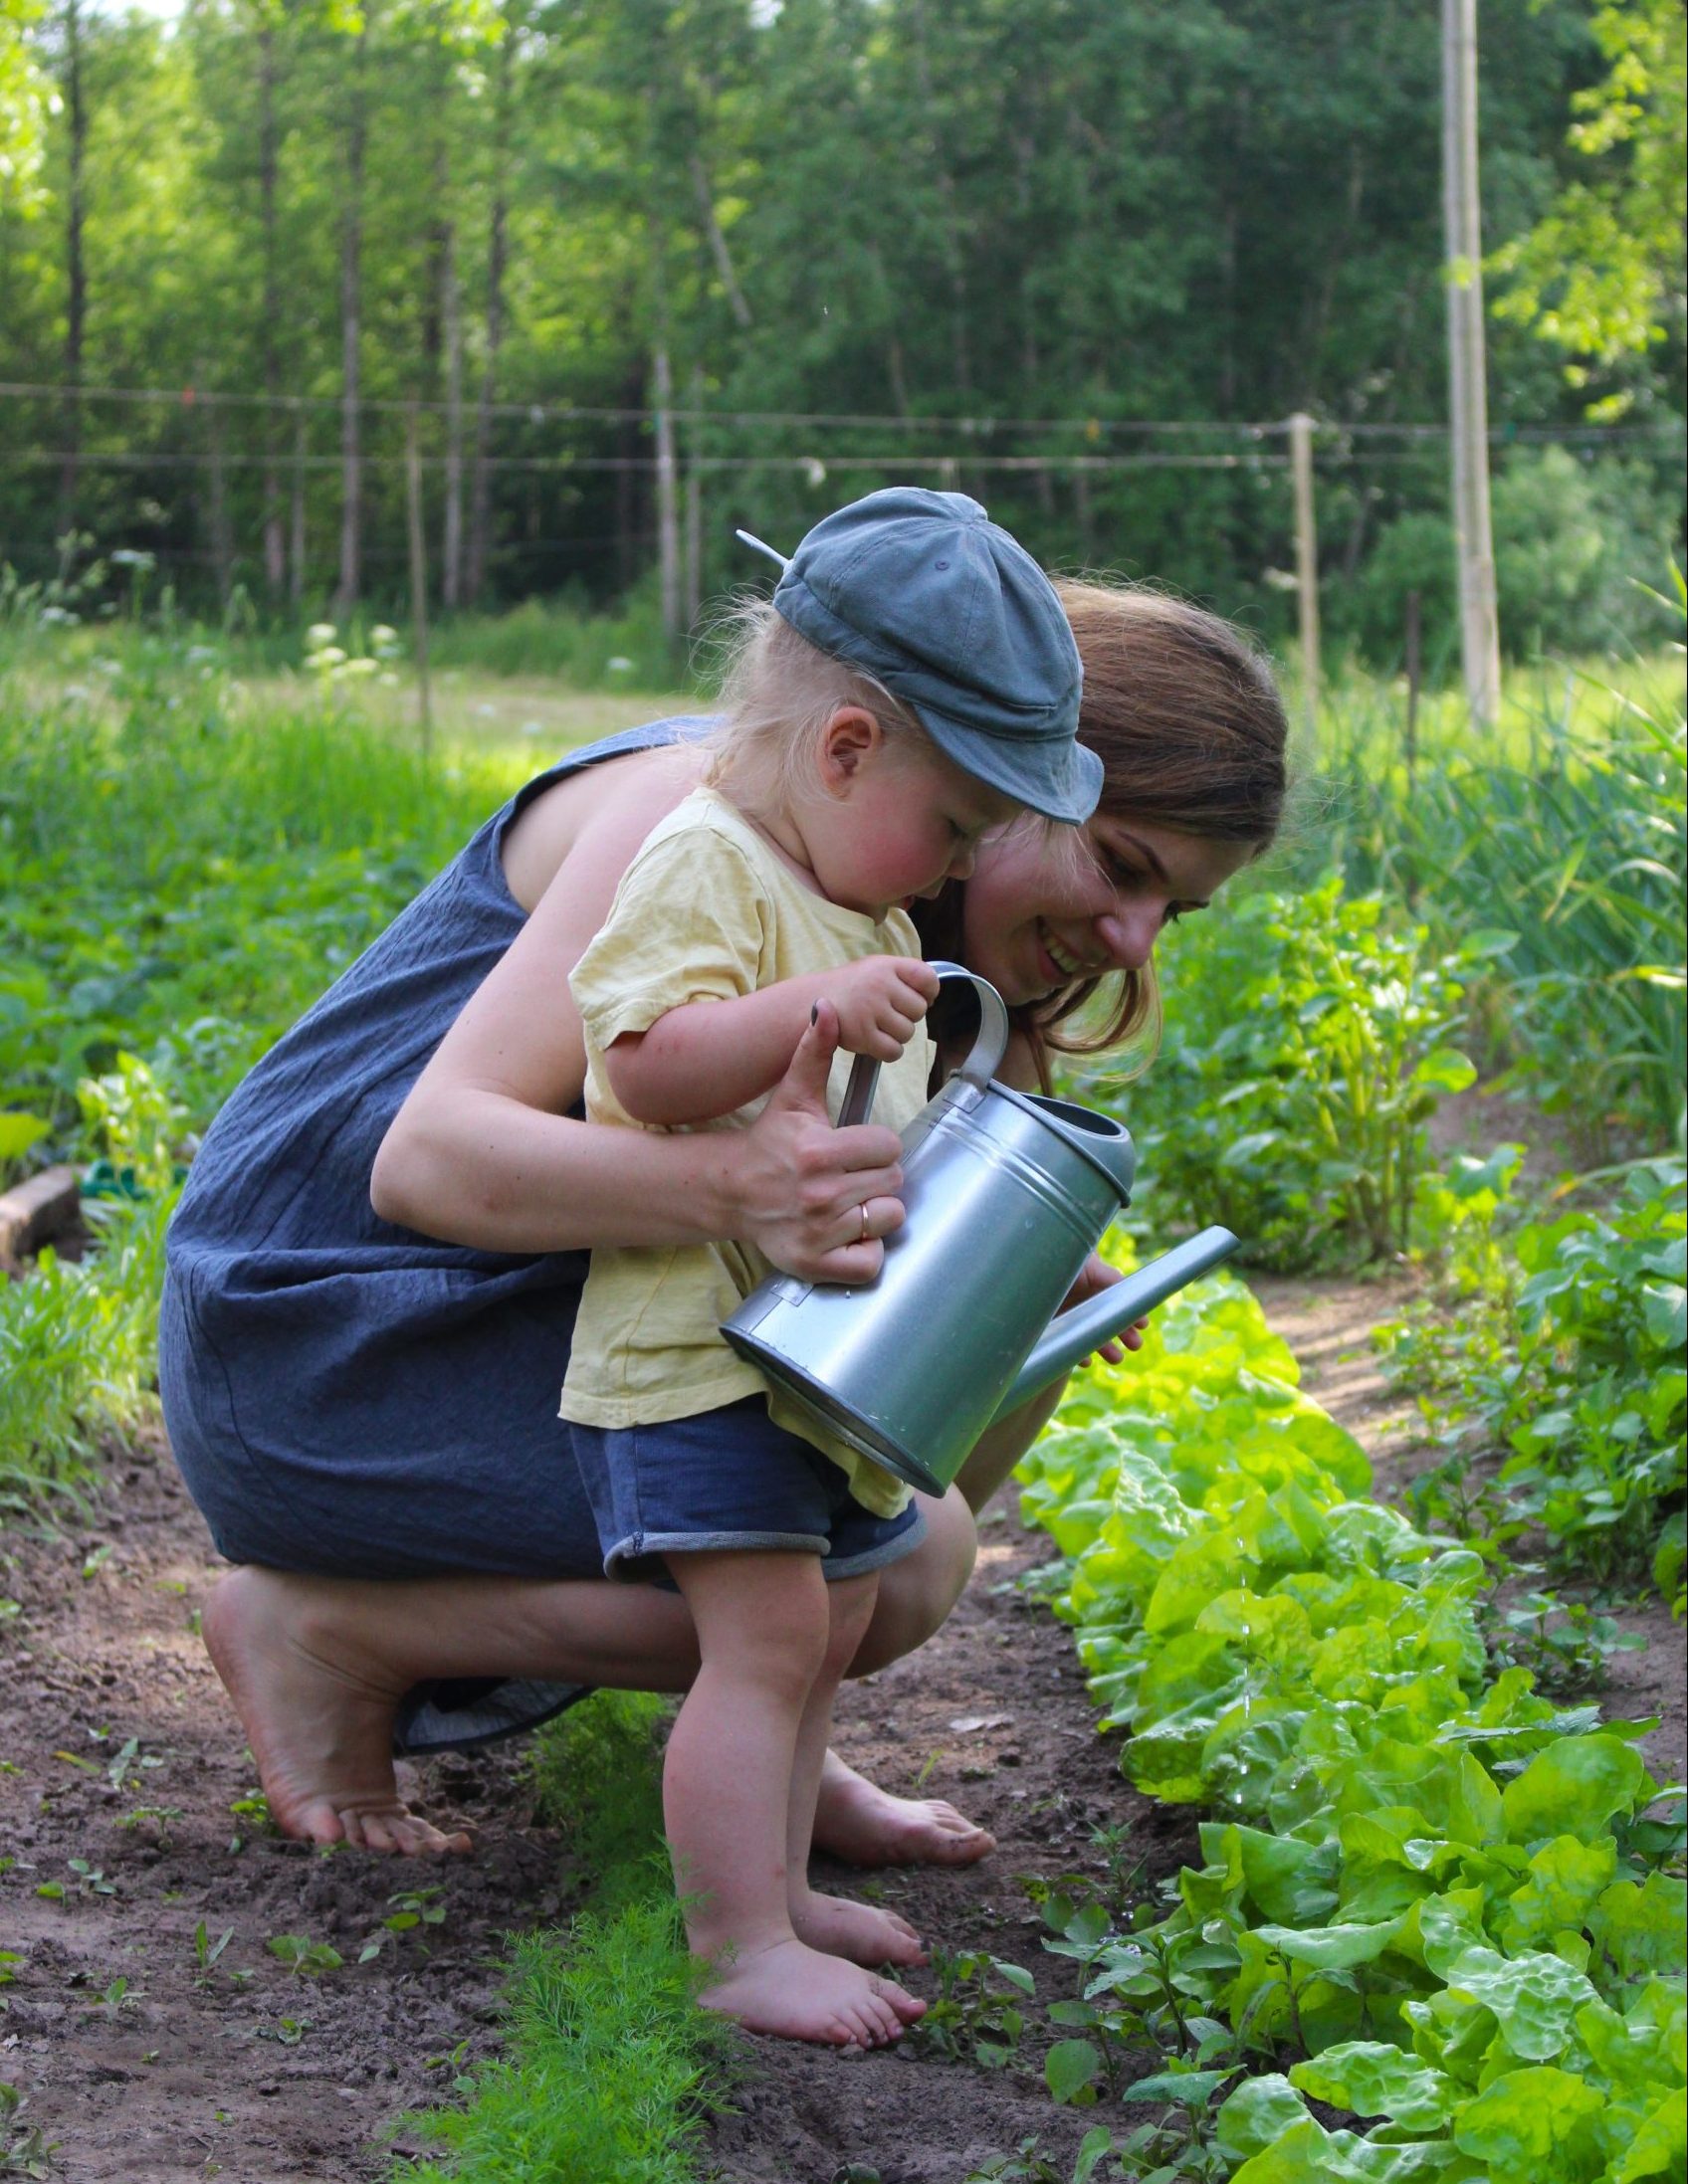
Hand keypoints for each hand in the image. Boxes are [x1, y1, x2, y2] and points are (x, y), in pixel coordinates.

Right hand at [734, 1001, 906, 1284]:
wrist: (731, 1192)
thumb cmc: (769, 1143)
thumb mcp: (792, 1096)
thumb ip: (813, 1051)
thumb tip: (826, 1007)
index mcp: (819, 1152)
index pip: (888, 1147)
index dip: (877, 1146)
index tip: (856, 1148)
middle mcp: (819, 1194)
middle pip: (892, 1183)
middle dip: (876, 1178)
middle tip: (851, 1176)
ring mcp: (818, 1232)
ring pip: (887, 1220)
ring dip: (874, 1214)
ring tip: (848, 1203)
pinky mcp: (815, 1264)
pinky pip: (870, 1263)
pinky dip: (865, 1253)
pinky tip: (846, 1234)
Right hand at [822, 956, 939, 1062]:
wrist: (813, 1002)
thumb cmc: (853, 987)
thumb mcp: (877, 968)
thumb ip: (905, 976)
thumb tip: (932, 997)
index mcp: (886, 966)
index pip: (928, 978)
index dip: (929, 991)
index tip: (919, 997)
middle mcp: (879, 985)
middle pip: (920, 1010)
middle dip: (908, 1015)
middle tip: (888, 1013)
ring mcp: (870, 1010)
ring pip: (908, 1032)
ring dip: (897, 1034)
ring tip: (879, 1026)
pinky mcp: (862, 1035)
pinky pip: (894, 1051)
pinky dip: (888, 1051)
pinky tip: (876, 1041)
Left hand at [1059, 1253, 1147, 1365]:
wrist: (1011, 1272)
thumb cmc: (1049, 1259)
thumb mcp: (1082, 1264)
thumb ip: (1105, 1275)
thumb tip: (1127, 1289)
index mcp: (1090, 1279)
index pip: (1116, 1296)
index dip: (1131, 1311)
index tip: (1143, 1325)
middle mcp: (1080, 1297)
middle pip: (1107, 1318)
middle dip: (1124, 1332)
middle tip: (1136, 1345)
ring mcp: (1065, 1314)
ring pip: (1090, 1333)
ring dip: (1105, 1346)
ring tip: (1116, 1358)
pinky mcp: (1050, 1329)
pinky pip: (1068, 1344)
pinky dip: (1077, 1352)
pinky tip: (1084, 1360)